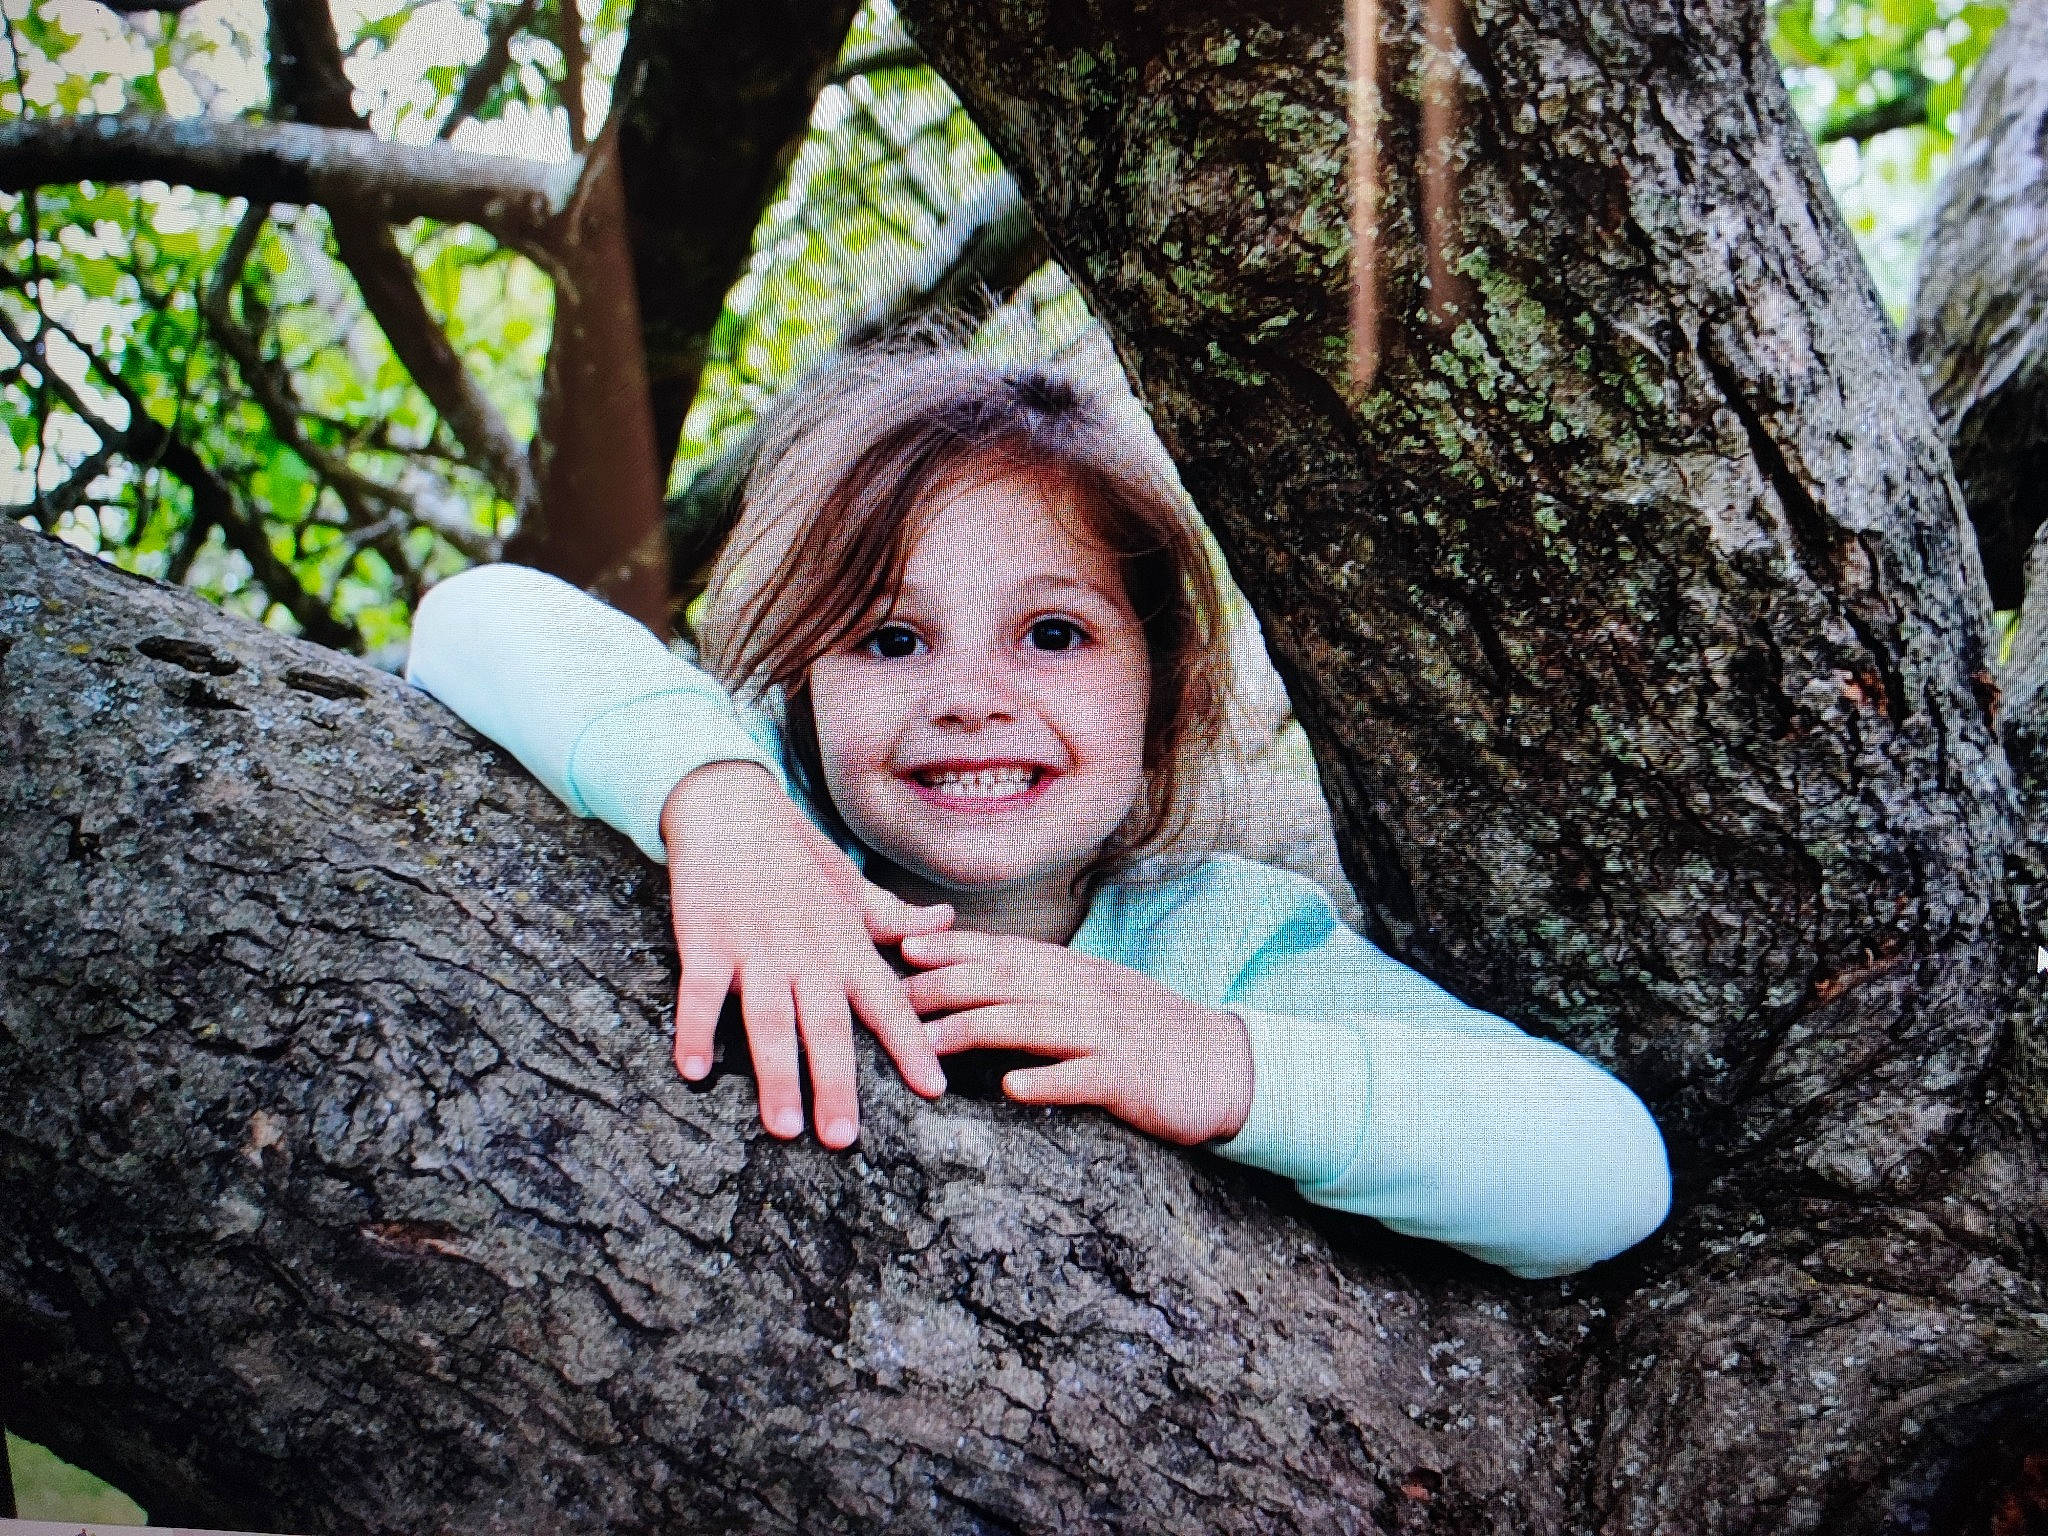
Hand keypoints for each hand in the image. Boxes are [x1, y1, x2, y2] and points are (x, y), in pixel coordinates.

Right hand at [659, 761, 953, 1147]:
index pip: (887, 1000)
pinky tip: (694, 1069)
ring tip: (784, 1127)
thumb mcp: (850, 883)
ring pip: (769, 1019)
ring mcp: (756, 947)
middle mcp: (806, 950)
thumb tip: (946, 923)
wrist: (730, 804)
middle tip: (842, 1138)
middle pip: (827, 1025)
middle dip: (837, 1082)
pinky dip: (696, 1028)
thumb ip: (894, 917)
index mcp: (844, 942)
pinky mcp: (707, 939)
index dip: (911, 1044)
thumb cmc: (793, 850)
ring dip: (777, 1074)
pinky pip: (702, 991)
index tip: (934, 1089)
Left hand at [900, 928, 1253, 1145]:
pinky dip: (1045, 1081)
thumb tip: (974, 978)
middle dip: (943, 986)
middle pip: (1003, 983)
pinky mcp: (1125, 1078)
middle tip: (891, 997)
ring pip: (1030, 1025)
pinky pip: (1081, 1078)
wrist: (1221, 1063)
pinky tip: (1011, 1089)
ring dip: (975, 1030)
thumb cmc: (1144, 1031)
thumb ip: (1040, 984)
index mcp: (1071, 972)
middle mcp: (1083, 994)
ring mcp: (1103, 1034)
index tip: (903, 944)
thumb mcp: (1092, 994)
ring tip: (927, 1043)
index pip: (1002, 952)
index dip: (952, 947)